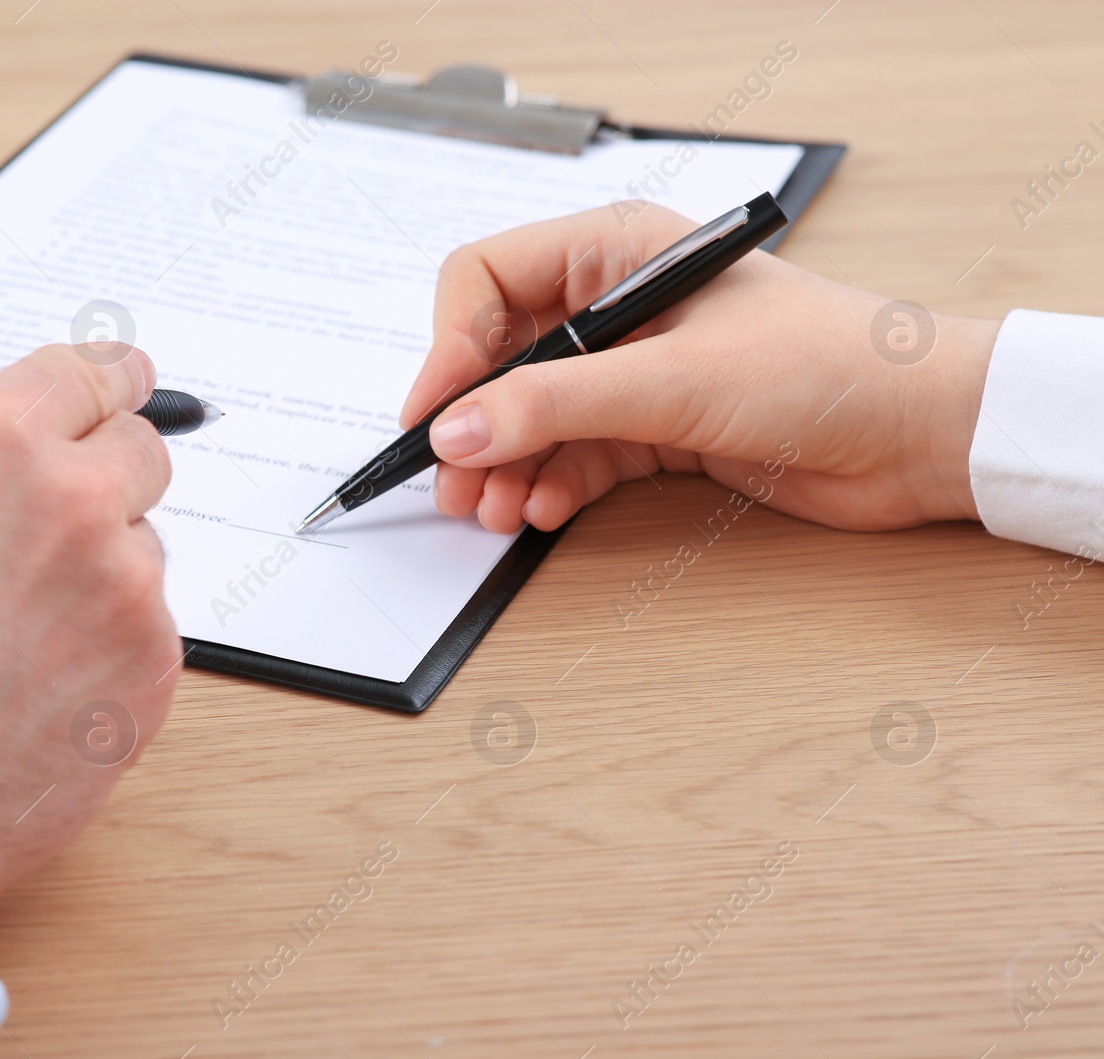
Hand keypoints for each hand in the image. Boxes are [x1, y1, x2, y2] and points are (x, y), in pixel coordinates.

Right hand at [0, 344, 178, 930]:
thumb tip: (10, 457)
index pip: (92, 371)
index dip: (109, 380)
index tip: (129, 382)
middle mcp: (74, 495)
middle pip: (141, 452)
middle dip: (107, 479)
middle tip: (61, 532)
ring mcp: (126, 581)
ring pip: (143, 549)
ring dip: (102, 576)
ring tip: (18, 643)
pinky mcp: (157, 660)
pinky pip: (150, 627)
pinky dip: (110, 648)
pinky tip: (43, 689)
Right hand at [399, 203, 999, 533]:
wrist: (922, 434)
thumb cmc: (827, 365)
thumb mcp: (673, 380)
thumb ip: (554, 405)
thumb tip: (454, 431)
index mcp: (615, 251)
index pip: (487, 280)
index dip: (448, 347)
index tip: (431, 415)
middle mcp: (615, 305)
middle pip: (501, 359)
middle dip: (472, 423)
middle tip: (452, 483)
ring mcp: (635, 371)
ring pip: (533, 417)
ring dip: (505, 465)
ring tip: (492, 512)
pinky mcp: (656, 429)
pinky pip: (574, 456)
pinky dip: (551, 485)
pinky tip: (543, 510)